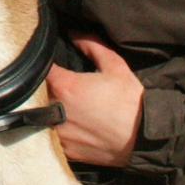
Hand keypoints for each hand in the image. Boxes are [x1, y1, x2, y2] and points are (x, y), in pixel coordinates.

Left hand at [46, 35, 143, 167]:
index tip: (53, 64)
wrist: (145, 137)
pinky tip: (77, 125)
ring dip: (52, 110)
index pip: (42, 70)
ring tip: (71, 106)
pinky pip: (55, 137)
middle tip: (66, 86)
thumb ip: (90, 45)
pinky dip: (61, 130)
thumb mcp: (114, 64)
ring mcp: (60, 134)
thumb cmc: (130, 100)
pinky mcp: (66, 151)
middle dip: (50, 88)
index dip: (46, 65)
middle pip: (39, 94)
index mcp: (65, 87)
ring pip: (45, 117)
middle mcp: (56, 112)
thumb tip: (73, 33)